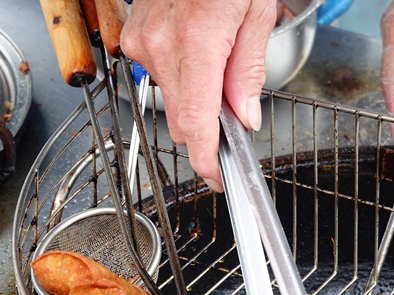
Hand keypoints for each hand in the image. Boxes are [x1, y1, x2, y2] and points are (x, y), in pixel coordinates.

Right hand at [121, 0, 276, 190]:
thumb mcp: (257, 13)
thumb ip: (248, 71)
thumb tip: (244, 116)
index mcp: (198, 39)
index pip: (195, 122)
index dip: (207, 159)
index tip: (217, 178)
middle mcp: (161, 44)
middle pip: (184, 118)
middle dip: (212, 122)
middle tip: (237, 101)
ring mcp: (143, 40)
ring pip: (174, 98)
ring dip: (198, 93)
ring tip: (219, 54)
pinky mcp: (135, 36)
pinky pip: (161, 74)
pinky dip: (184, 73)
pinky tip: (198, 47)